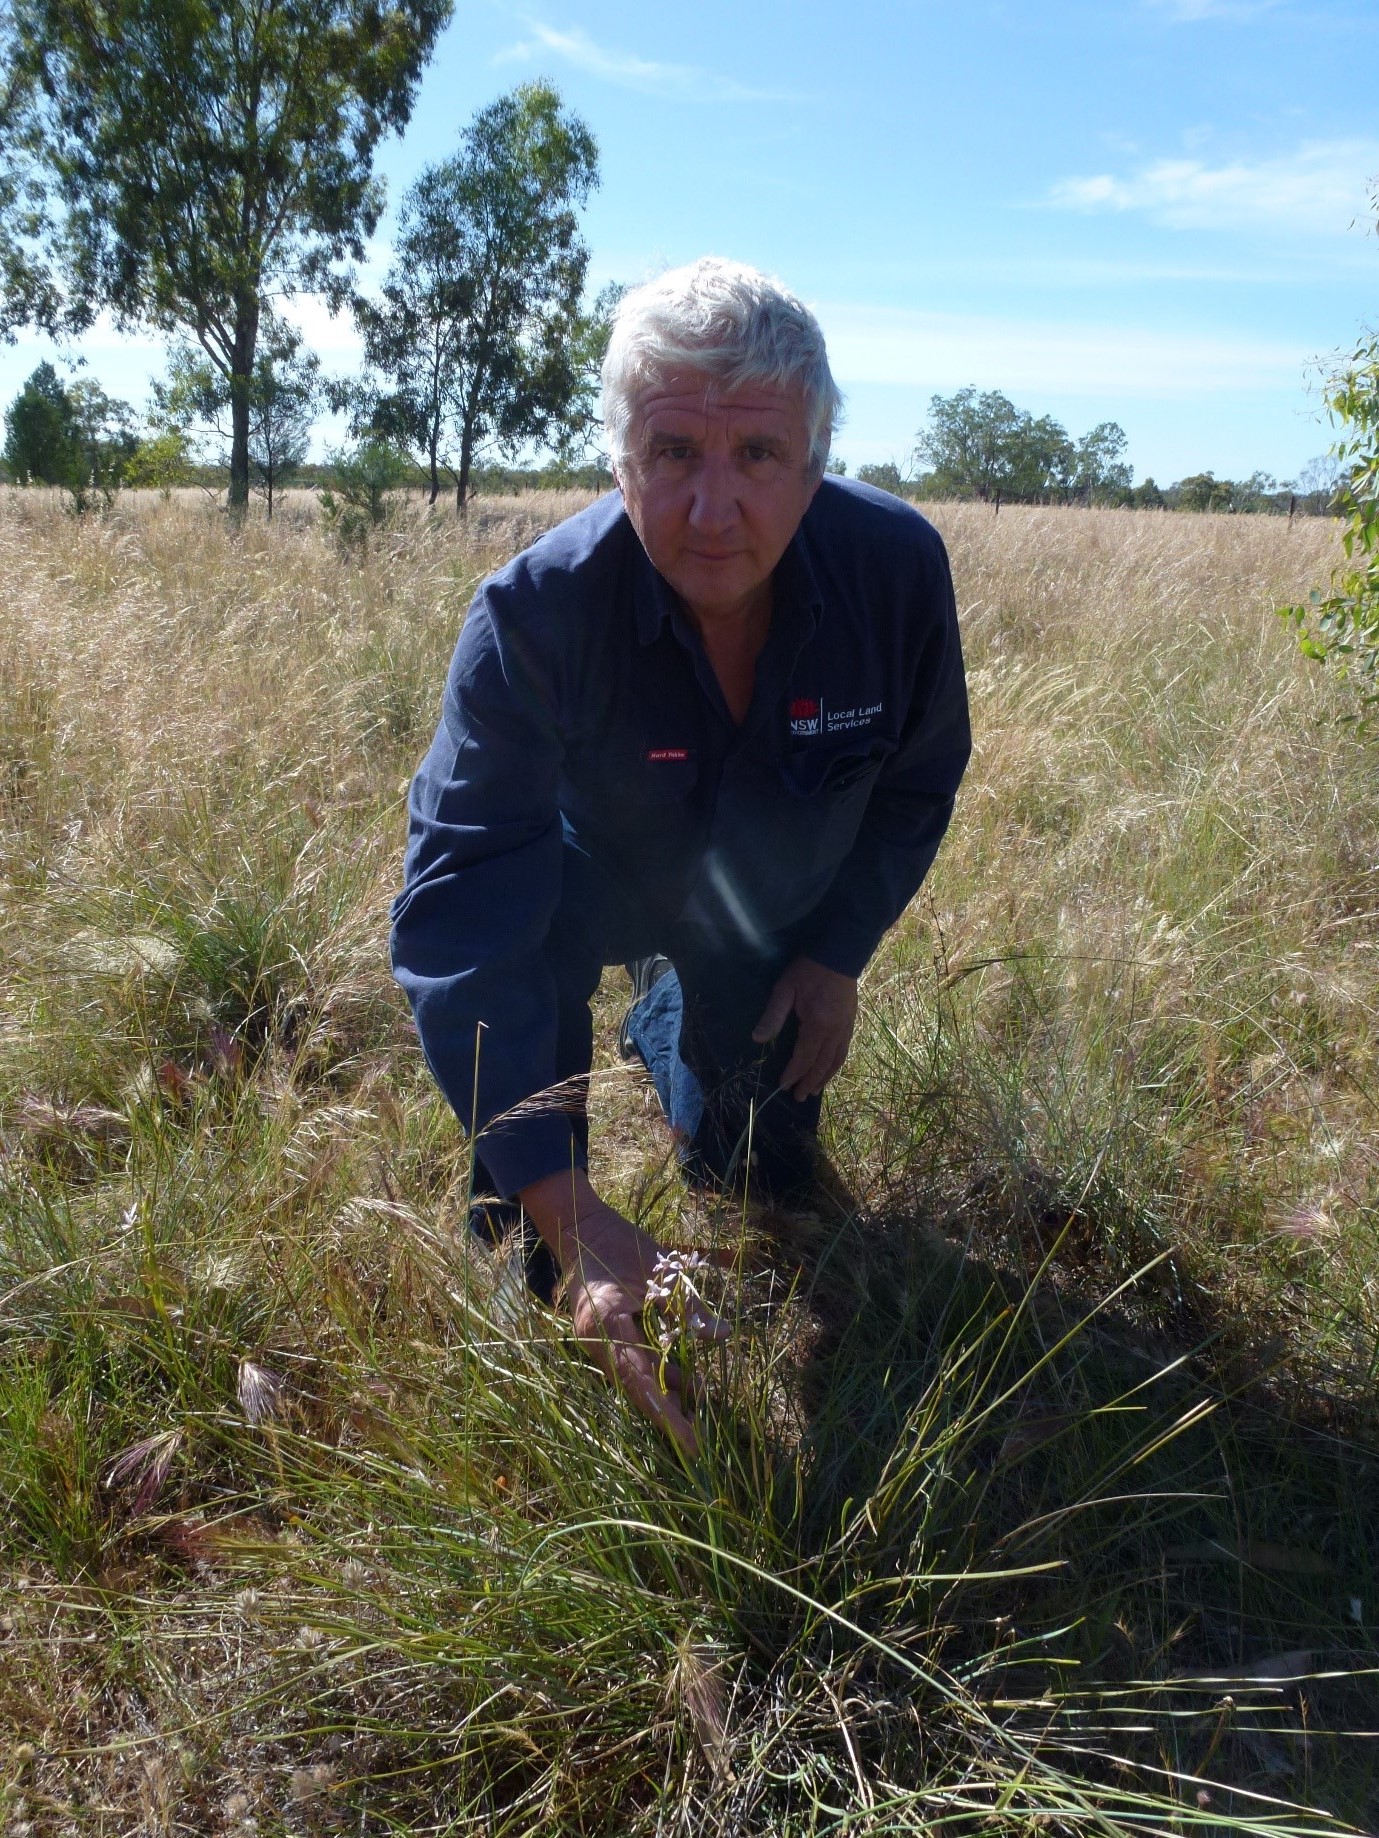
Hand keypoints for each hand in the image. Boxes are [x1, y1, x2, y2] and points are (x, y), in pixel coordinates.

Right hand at [518, 1170, 728, 1455]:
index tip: (691, 1441)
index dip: (667, 1413)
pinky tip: (686, 1383)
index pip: (640, 1379)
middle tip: (700, 1444)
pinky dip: (659, 1373)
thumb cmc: (621, 1243)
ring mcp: (597, 1342)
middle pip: (637, 1389)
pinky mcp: (604, 1339)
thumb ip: (690, 1307)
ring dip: (668, 1393)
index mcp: (606, 1323)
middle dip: (669, 1415)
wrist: (582, 1229)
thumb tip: (723, 1336)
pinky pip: (633, 1364)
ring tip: (702, 1412)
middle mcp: (596, 1342)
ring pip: (637, 1379)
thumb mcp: (662, 1271)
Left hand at [751, 955, 858, 1100]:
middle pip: (822, 1064)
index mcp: (818, 1025)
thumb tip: (757, 1039)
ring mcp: (846, 1028)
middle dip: (810, 1082)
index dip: (793, 1073)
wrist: (839, 954)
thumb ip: (773, 1015)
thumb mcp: (785, 989)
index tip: (783, 1086)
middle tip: (799, 1098)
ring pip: (836, 1060)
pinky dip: (836, 1064)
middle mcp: (835, 1031)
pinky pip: (844, 1050)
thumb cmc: (808, 971)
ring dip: (825, 1077)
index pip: (804, 1057)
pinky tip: (830, 1069)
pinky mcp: (851, 1022)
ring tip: (815, 1090)